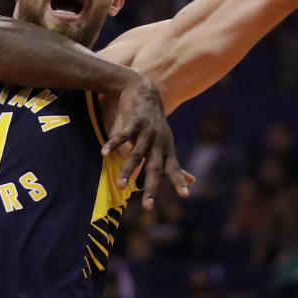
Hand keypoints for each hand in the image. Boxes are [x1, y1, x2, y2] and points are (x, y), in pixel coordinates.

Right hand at [101, 75, 193, 209]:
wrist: (144, 90)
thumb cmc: (154, 122)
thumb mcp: (166, 142)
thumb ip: (174, 163)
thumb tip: (192, 180)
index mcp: (166, 149)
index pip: (174, 168)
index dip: (179, 181)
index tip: (185, 196)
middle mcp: (158, 142)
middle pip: (155, 167)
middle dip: (152, 187)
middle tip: (148, 207)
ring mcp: (147, 131)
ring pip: (137, 154)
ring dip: (127, 170)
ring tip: (120, 186)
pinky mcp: (134, 121)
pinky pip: (123, 135)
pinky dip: (114, 144)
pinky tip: (104, 152)